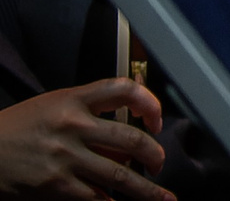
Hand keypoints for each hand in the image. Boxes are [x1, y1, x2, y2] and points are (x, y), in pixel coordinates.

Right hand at [0, 80, 170, 200]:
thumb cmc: (16, 130)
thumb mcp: (50, 108)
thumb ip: (87, 117)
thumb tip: (124, 146)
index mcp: (72, 99)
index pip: (124, 90)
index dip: (149, 104)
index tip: (156, 122)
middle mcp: (73, 125)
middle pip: (131, 140)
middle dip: (155, 156)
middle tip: (159, 165)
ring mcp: (65, 157)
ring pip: (119, 175)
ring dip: (146, 190)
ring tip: (162, 199)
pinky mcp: (55, 186)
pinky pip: (95, 197)